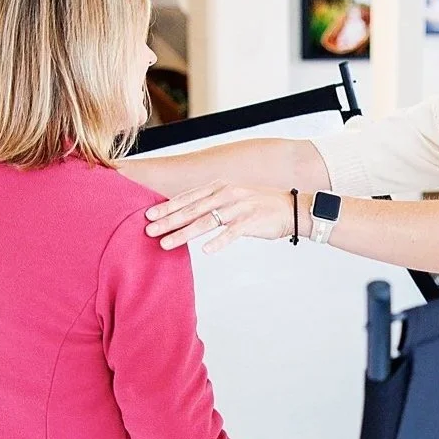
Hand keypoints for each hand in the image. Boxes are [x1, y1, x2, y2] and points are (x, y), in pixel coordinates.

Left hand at [144, 181, 298, 252]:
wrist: (291, 208)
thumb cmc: (258, 205)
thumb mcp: (232, 197)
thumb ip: (210, 203)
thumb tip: (185, 213)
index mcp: (219, 187)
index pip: (188, 197)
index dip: (167, 206)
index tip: (148, 215)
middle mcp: (226, 194)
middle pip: (192, 209)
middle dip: (168, 221)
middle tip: (149, 231)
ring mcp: (239, 207)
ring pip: (206, 221)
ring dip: (184, 233)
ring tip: (166, 244)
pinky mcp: (252, 221)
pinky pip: (232, 233)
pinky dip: (219, 241)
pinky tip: (205, 250)